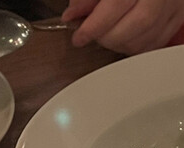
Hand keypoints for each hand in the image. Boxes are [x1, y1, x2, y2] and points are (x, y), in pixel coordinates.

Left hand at [62, 0, 183, 54]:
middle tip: (94, 35)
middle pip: (136, 24)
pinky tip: (124, 38)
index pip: (117, 4)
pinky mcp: (177, 18)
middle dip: (107, 38)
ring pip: (145, 39)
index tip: (80, 36)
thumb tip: (71, 15)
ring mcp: (173, 5)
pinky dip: (134, 47)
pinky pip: (154, 45)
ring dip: (119, 45)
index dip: (95, 25)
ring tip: (108, 35)